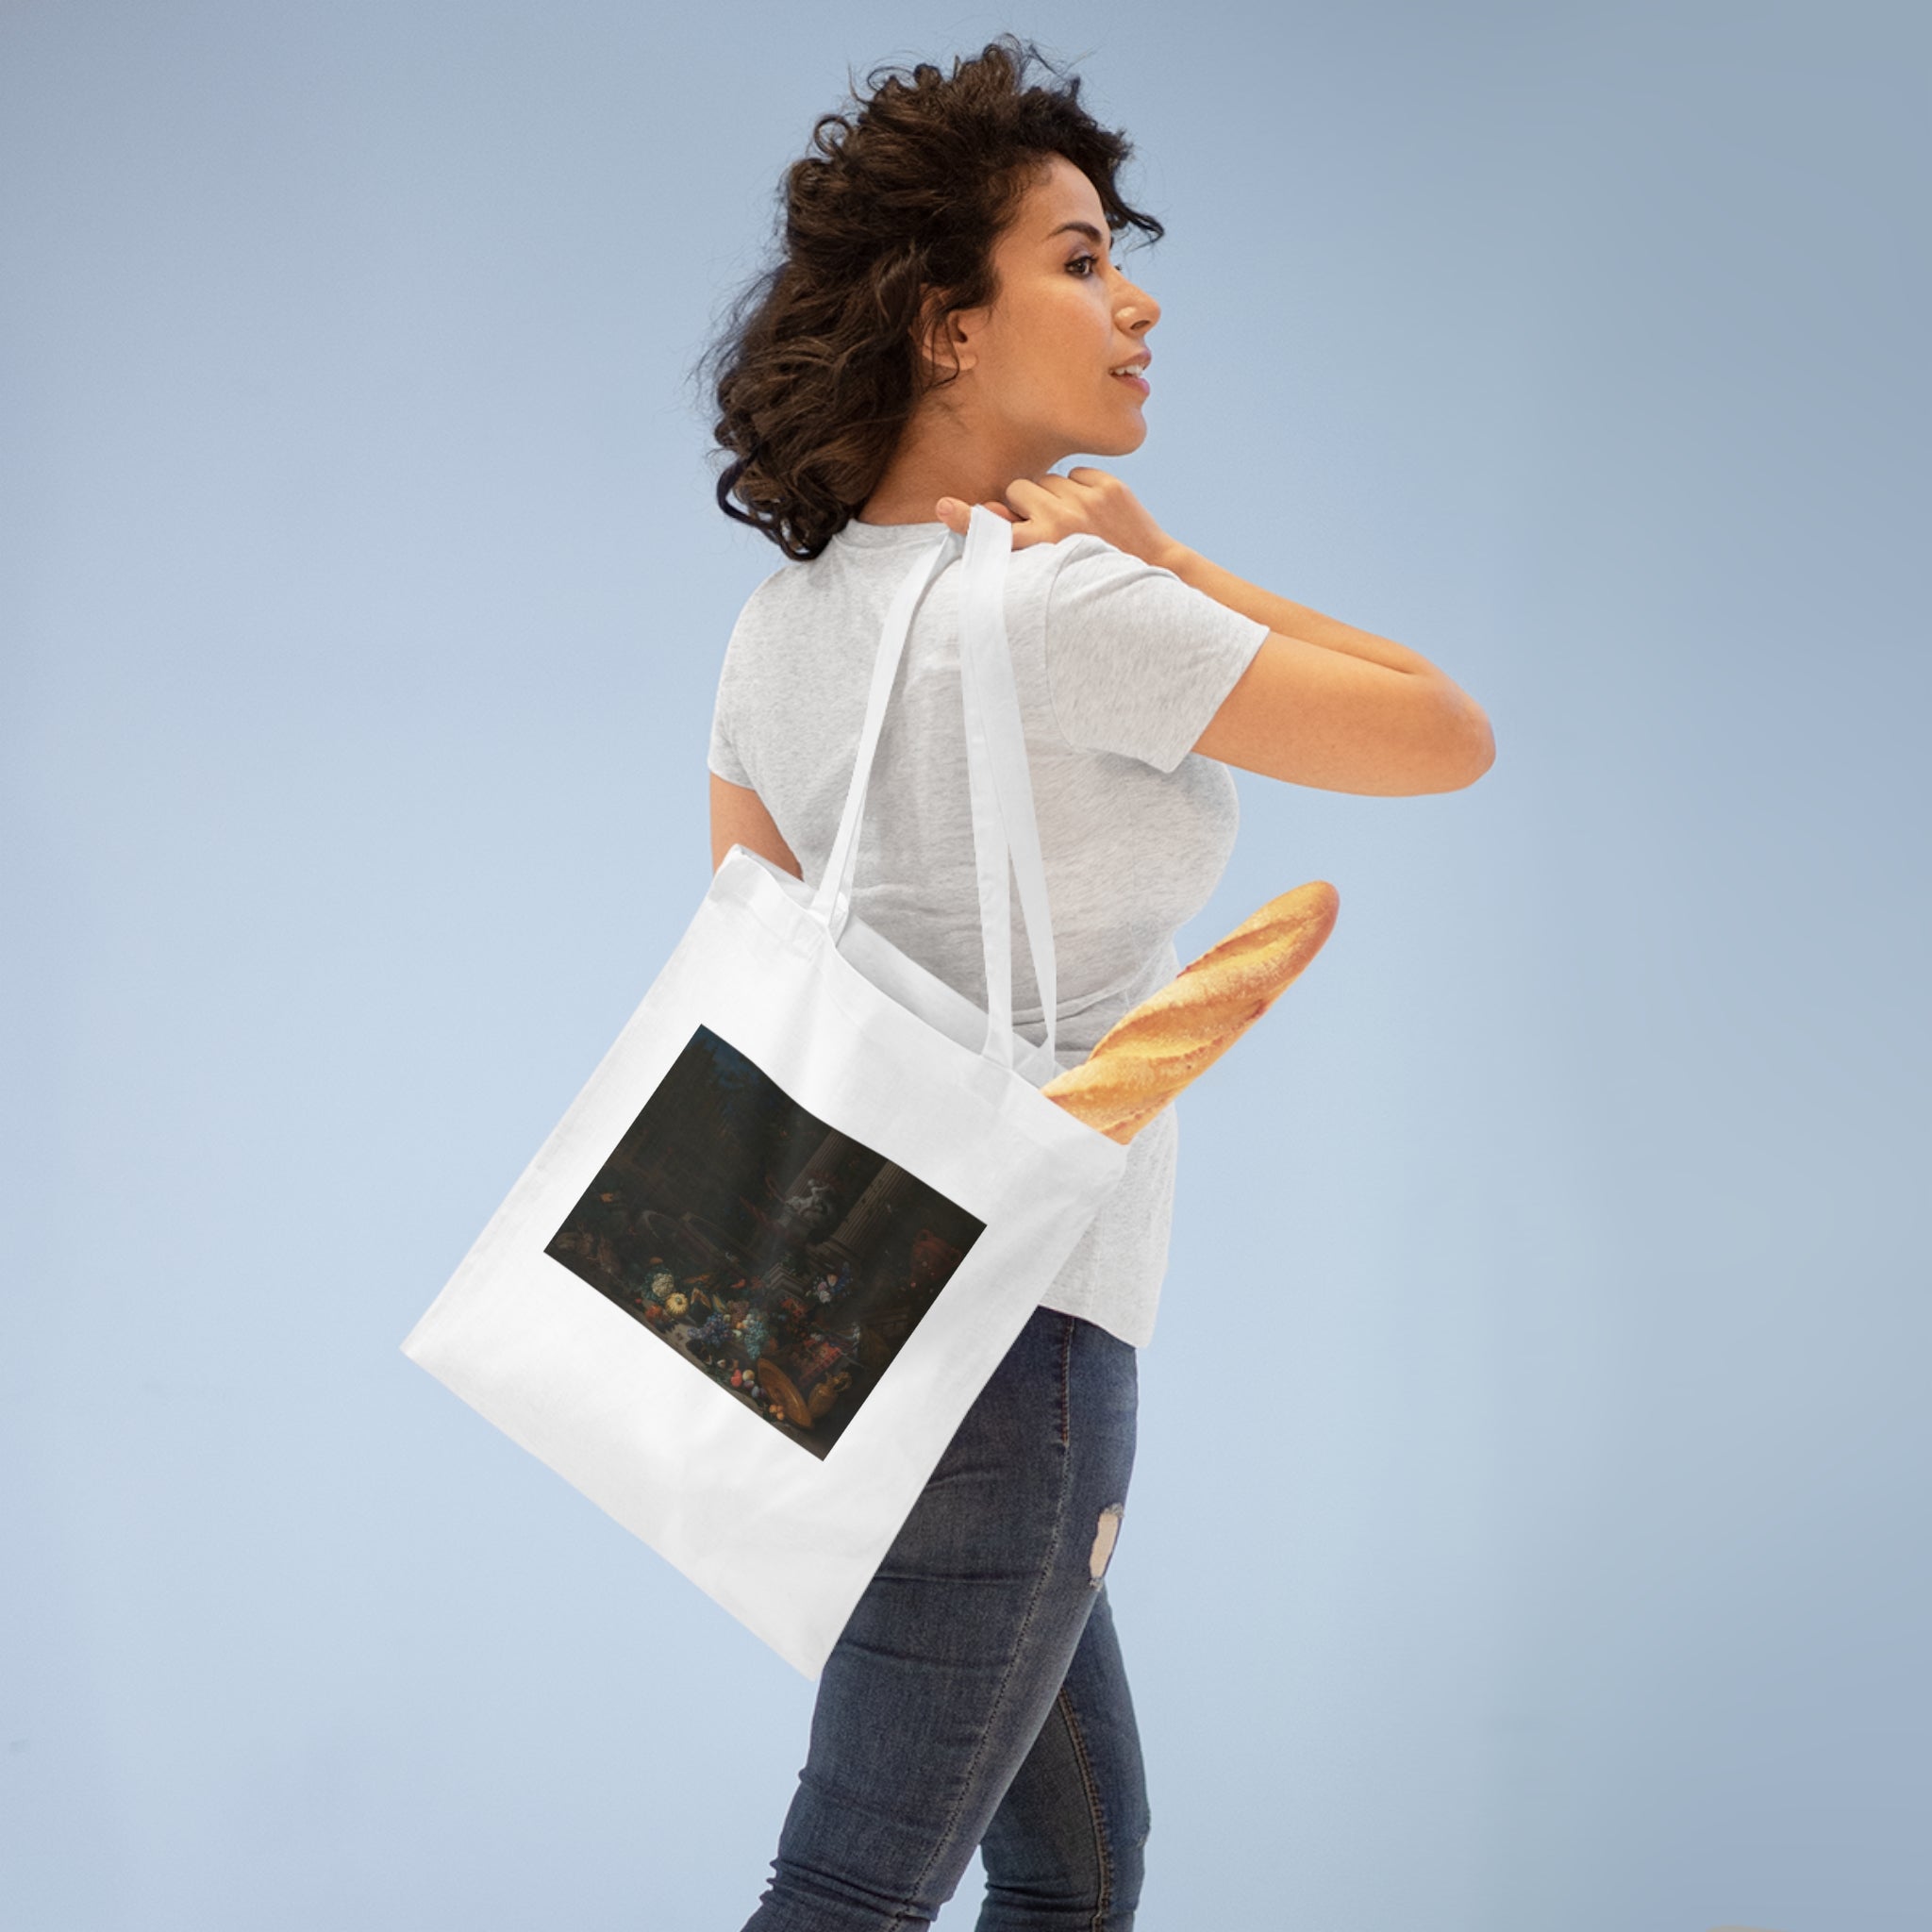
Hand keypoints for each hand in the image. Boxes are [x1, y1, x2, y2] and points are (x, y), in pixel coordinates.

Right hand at [934, 468, 1184, 571]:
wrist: (1151, 566)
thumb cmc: (1094, 573)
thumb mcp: (1054, 566)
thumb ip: (1019, 539)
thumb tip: (987, 512)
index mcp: (1045, 547)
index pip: (996, 530)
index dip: (966, 519)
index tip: (943, 507)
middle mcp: (1063, 522)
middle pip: (1018, 489)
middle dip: (1025, 503)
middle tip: (1045, 526)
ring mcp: (1087, 501)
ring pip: (1045, 479)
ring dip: (1051, 495)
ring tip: (1072, 521)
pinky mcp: (1108, 485)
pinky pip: (1075, 472)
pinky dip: (1079, 487)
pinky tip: (1093, 511)